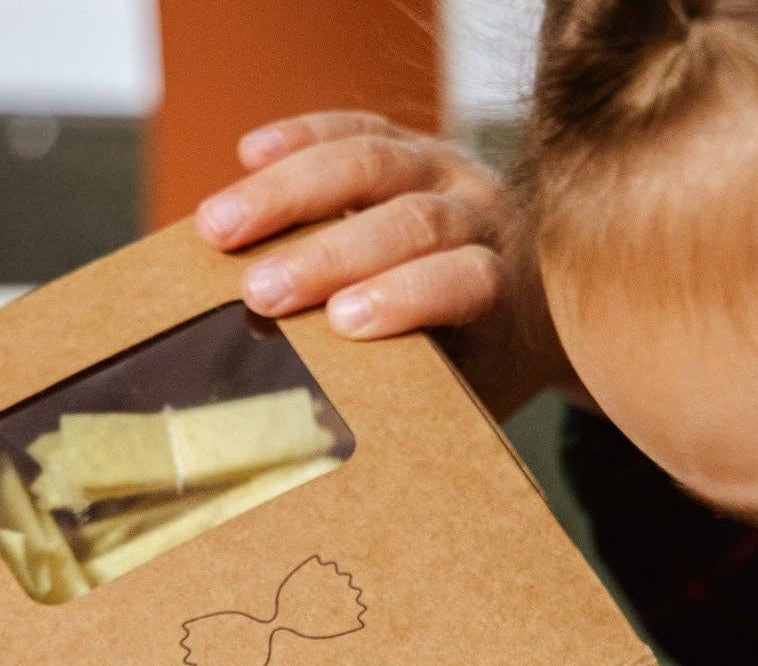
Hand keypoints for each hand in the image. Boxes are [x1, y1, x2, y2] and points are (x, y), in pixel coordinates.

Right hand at [194, 112, 581, 419]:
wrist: (539, 299)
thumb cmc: (485, 362)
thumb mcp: (469, 391)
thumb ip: (417, 397)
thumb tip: (335, 445)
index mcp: (504, 285)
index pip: (463, 280)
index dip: (405, 295)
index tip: (343, 322)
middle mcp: (483, 215)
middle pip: (408, 220)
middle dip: (326, 255)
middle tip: (258, 292)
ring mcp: (447, 169)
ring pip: (372, 162)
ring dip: (288, 194)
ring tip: (218, 228)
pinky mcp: (411, 144)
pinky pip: (355, 128)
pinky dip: (299, 137)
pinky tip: (248, 153)